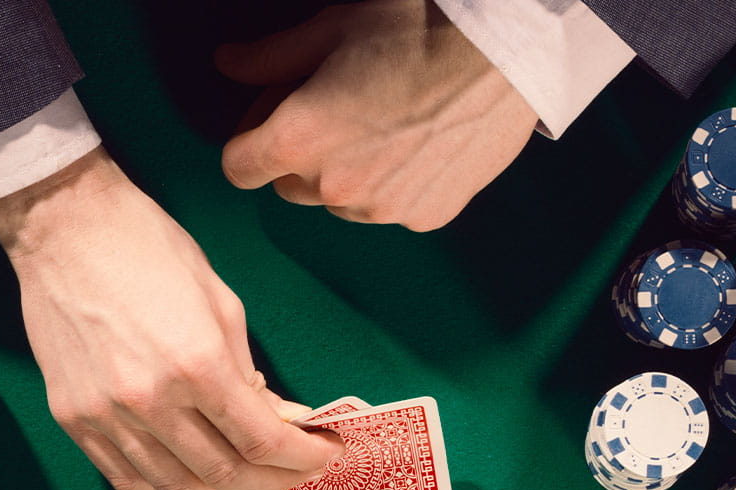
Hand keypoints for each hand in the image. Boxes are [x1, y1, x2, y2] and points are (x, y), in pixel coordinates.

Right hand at [0, 147, 344, 489]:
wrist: (64, 229)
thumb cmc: (150, 250)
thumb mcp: (221, 303)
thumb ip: (249, 371)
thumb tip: (278, 419)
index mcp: (197, 363)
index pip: (263, 440)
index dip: (304, 457)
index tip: (326, 455)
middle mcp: (150, 401)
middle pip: (225, 473)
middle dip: (275, 483)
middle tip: (297, 476)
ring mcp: (105, 417)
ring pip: (176, 488)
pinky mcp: (73, 420)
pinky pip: (127, 479)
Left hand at [215, 0, 538, 231]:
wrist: (508, 50)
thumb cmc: (416, 26)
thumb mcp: (332, 28)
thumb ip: (271, 58)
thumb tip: (227, 63)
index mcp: (298, 140)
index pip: (237, 168)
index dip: (249, 139)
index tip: (272, 119)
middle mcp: (333, 188)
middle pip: (288, 187)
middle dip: (300, 156)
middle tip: (336, 110)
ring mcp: (381, 209)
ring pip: (340, 202)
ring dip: (348, 175)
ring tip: (385, 125)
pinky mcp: (424, 217)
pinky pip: (390, 209)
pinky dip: (394, 186)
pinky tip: (419, 144)